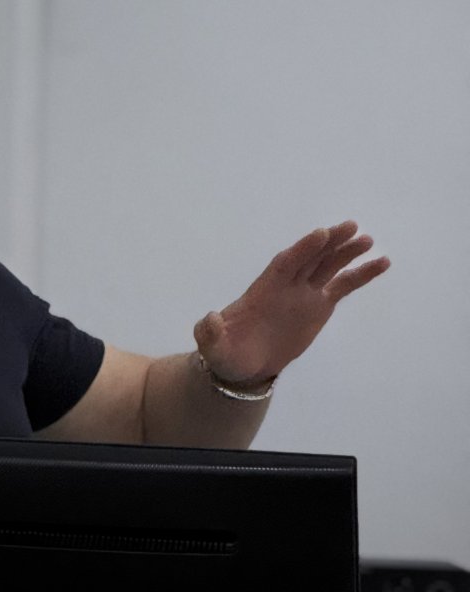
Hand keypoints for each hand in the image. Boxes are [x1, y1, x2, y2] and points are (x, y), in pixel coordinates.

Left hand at [193, 221, 389, 385]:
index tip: (320, 234)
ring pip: (328, 266)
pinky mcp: (319, 306)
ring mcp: (304, 294)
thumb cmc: (225, 352)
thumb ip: (210, 332)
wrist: (243, 364)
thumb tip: (209, 319)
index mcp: (263, 289)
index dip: (302, 249)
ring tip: (368, 239)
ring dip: (347, 252)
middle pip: (310, 258)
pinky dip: (361, 275)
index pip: (286, 264)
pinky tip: (381, 262)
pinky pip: (343, 286)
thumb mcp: (213, 345)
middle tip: (351, 227)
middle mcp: (286, 285)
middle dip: (329, 243)